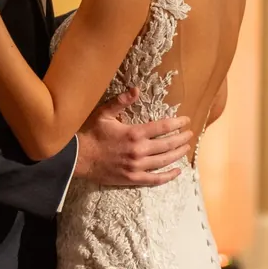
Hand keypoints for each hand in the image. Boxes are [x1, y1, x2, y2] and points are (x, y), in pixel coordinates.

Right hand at [75, 90, 193, 187]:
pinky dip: (168, 176)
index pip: (163, 127)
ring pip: (165, 161)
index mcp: (134, 133)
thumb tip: (136, 89)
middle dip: (182, 138)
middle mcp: (138, 150)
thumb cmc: (89, 133)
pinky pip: (155, 179)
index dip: (177, 123)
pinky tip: (177, 171)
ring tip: (186, 147)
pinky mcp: (132, 178)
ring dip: (178, 154)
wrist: (77, 158)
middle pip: (168, 144)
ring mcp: (137, 166)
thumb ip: (121, 101)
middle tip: (190, 134)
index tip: (186, 120)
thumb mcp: (103, 113)